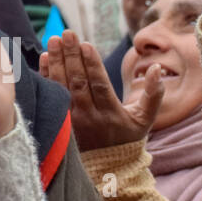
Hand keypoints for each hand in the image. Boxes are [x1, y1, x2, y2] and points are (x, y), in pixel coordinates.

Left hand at [39, 30, 162, 150]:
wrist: (107, 166)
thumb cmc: (128, 136)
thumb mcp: (145, 118)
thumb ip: (154, 93)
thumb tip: (156, 68)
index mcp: (111, 114)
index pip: (99, 84)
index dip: (92, 64)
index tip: (85, 44)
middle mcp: (90, 117)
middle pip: (78, 82)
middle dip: (71, 56)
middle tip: (67, 34)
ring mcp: (72, 120)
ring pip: (62, 87)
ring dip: (56, 62)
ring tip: (54, 40)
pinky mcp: (59, 121)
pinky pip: (51, 95)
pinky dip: (46, 76)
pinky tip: (45, 57)